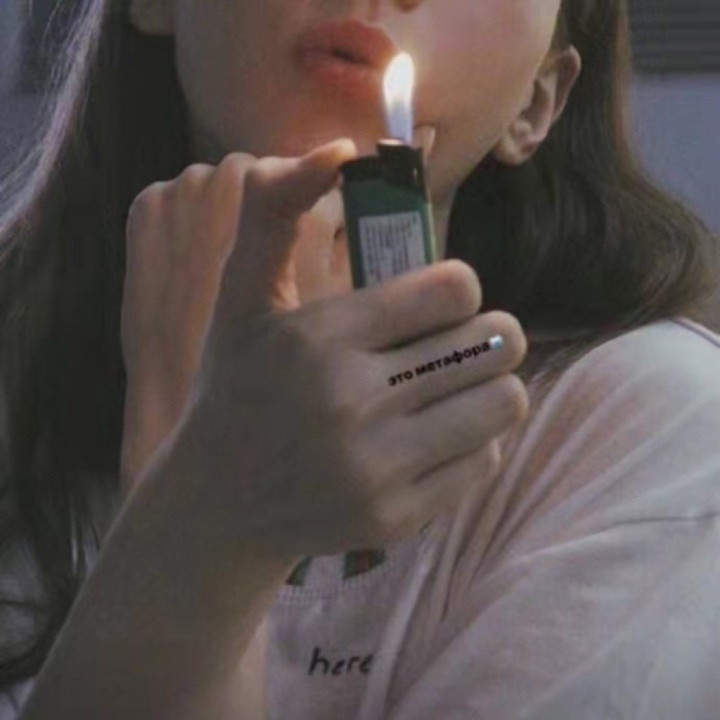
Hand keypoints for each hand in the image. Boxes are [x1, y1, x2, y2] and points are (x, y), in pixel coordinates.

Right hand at [164, 140, 529, 560]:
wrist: (217, 506)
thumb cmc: (236, 389)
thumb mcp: (240, 298)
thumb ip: (273, 213)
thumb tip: (337, 148)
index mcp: (321, 337)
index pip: (454, 287)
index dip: (458, 287)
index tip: (437, 302)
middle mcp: (351, 403)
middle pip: (492, 341)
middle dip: (486, 333)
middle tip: (459, 342)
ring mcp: (377, 468)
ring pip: (503, 401)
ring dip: (492, 384)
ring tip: (457, 384)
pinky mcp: (396, 517)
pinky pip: (485, 459)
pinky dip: (475, 440)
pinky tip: (436, 435)